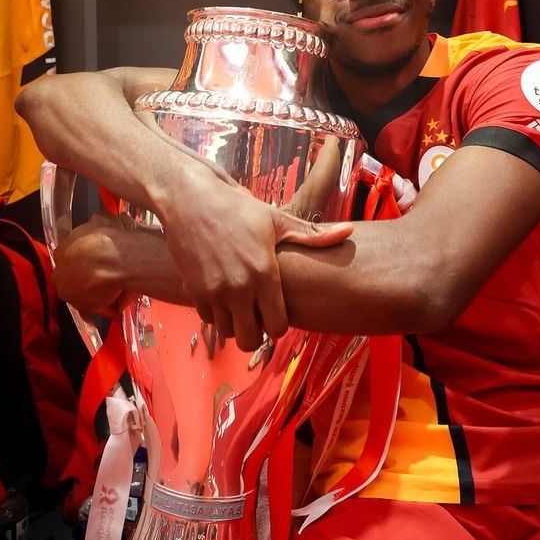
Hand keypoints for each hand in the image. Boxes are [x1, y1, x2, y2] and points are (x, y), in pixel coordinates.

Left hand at [51, 211, 131, 316]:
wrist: (113, 259)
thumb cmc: (108, 238)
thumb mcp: (102, 219)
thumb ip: (97, 223)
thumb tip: (101, 221)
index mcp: (61, 251)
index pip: (69, 258)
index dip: (83, 260)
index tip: (96, 260)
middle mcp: (59, 273)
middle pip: (71, 277)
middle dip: (85, 277)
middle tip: (105, 275)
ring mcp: (68, 292)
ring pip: (82, 293)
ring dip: (95, 291)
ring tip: (114, 288)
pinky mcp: (81, 307)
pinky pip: (94, 307)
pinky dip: (104, 305)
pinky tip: (116, 299)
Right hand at [157, 164, 352, 351]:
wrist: (191, 199)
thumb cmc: (237, 208)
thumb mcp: (277, 220)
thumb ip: (312, 235)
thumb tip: (349, 233)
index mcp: (264, 272)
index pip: (278, 326)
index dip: (279, 324)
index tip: (277, 311)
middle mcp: (239, 287)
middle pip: (250, 340)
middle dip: (257, 332)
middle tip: (258, 315)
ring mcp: (214, 291)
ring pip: (228, 332)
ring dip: (235, 324)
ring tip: (241, 305)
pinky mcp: (194, 290)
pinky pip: (208, 319)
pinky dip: (216, 314)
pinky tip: (223, 295)